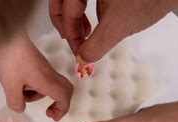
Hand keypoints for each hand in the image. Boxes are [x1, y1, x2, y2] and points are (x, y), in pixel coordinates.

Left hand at [0, 31, 72, 120]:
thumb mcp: (10, 86)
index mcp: (47, 81)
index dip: (62, 110)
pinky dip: (34, 87)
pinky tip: (18, 85)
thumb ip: (15, 101)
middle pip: (65, 90)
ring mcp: (44, 68)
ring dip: (38, 95)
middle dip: (59, 104)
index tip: (53, 117)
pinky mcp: (38, 64)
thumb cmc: (11, 59)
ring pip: (51, 86)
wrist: (8, 37)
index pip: (64, 97)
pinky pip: (42, 79)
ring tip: (20, 95)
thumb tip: (20, 108)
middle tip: (48, 112)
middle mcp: (49, 74)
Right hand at [50, 0, 177, 60]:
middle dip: (65, 22)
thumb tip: (81, 60)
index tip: (78, 49)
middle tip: (73, 40)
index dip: (70, 32)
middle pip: (60, 1)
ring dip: (74, 17)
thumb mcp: (117, 27)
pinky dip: (84, 10)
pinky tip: (94, 23)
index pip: (66, 9)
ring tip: (85, 33)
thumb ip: (95, 46)